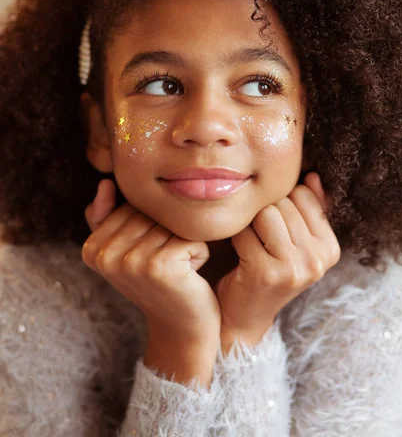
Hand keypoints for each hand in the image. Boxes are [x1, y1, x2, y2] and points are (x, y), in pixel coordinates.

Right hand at [82, 179, 221, 345]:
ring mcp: (130, 261)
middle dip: (169, 231)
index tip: (149, 256)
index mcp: (91, 248)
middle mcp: (105, 255)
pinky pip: (190, 237)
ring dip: (185, 241)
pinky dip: (200, 252)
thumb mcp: (127, 251)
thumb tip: (105, 183)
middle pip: (151, 212)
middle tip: (166, 264)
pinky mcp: (159, 267)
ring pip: (172, 222)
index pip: (132, 206)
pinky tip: (190, 276)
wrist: (181, 328)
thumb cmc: (158, 282)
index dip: (151, 225)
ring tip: (178, 269)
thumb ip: (108, 218)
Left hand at [215, 172, 340, 351]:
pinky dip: (235, 236)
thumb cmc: (268, 270)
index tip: (274, 226)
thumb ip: (309, 209)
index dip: (281, 202)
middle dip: (264, 212)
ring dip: (250, 223)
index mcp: (330, 248)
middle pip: (283, 202)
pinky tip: (238, 252)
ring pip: (266, 213)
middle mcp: (317, 259)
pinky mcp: (265, 272)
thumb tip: (311, 176)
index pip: (303, 195)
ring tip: (250, 242)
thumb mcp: (296, 243)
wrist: (244, 317)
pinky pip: (244, 230)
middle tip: (258, 236)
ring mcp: (293, 267)